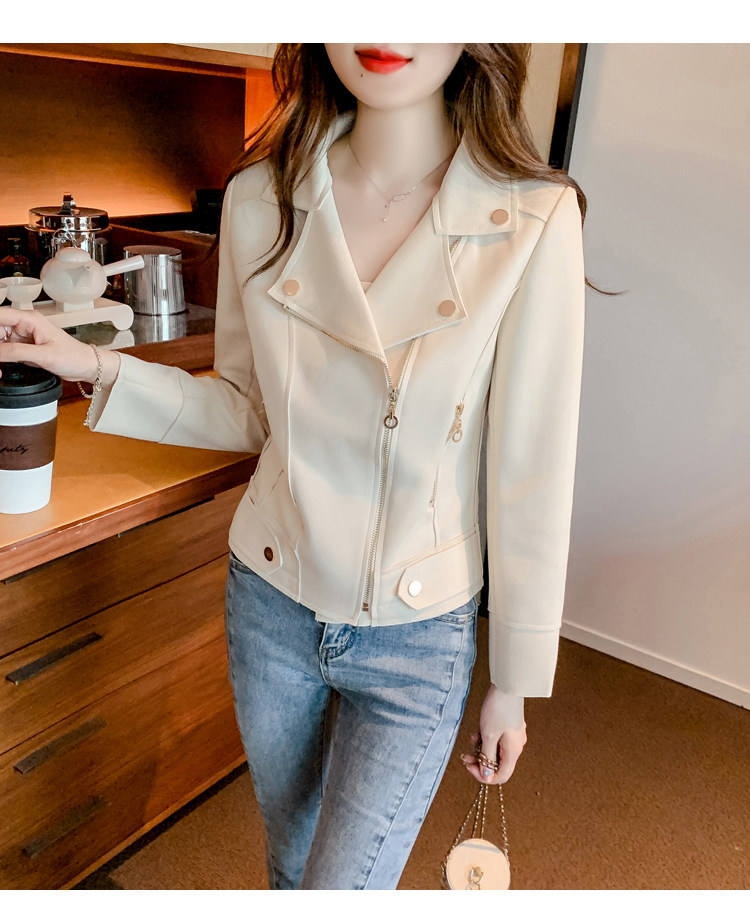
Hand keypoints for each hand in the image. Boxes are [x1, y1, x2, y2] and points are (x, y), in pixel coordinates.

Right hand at [0, 306, 118, 385]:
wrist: (86, 367)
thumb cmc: (74, 356)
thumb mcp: (45, 355)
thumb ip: (17, 352)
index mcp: (29, 319)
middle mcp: (24, 325)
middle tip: (0, 362)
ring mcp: (23, 337)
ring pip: (0, 342)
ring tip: (1, 369)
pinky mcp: (24, 348)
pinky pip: (6, 351)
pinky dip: (2, 360)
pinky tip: (3, 369)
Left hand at [461, 684, 526, 784]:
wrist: (508, 686)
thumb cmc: (498, 709)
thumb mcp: (488, 735)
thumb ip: (487, 757)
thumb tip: (486, 776)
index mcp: (513, 751)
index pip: (501, 776)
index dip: (484, 776)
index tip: (470, 767)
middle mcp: (516, 746)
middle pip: (497, 764)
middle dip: (480, 761)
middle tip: (466, 756)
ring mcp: (513, 737)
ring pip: (496, 751)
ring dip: (482, 749)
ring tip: (472, 738)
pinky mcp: (510, 727)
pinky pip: (497, 741)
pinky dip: (486, 739)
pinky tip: (477, 731)